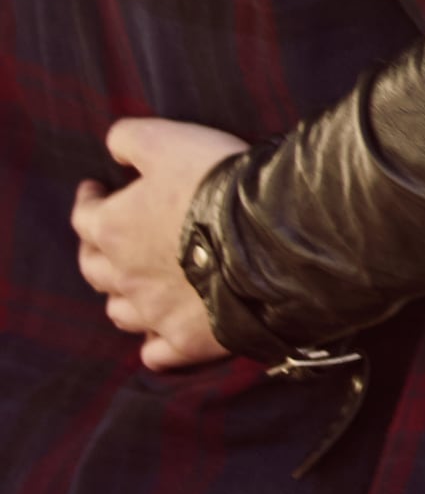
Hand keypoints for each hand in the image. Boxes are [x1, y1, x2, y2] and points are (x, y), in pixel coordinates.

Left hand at [69, 117, 251, 371]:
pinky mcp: (187, 341)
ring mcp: (154, 312)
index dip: (89, 200)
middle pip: (94, 270)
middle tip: (111, 242)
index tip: (96, 190)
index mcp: (113, 228)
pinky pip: (157, 355)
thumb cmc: (217, 184)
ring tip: (139, 288)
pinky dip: (156, 346)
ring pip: (120, 313)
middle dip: (98, 253)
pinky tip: (163, 336)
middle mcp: (124, 274)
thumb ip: (129, 139)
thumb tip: (114, 147)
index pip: (84, 215)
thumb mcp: (168, 140)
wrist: (271, 237)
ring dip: (124, 300)